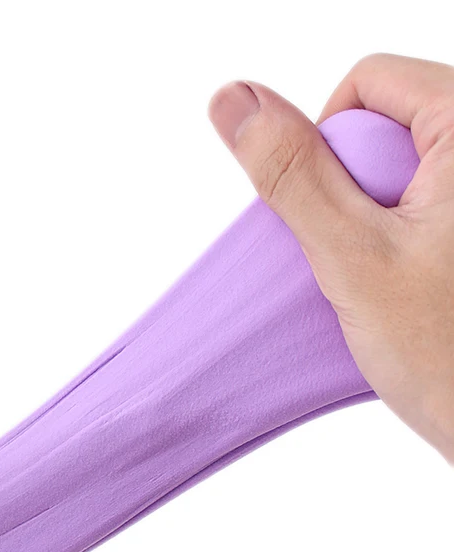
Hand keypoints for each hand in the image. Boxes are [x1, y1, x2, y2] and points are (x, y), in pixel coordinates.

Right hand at [208, 53, 453, 462]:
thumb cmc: (450, 354)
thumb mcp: (352, 255)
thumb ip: (291, 173)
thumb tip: (234, 101)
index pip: (370, 82)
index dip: (327, 145)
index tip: (339, 217)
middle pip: (385, 124)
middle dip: (350, 190)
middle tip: (370, 255)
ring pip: (398, 170)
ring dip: (369, 221)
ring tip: (392, 278)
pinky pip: (420, 204)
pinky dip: (394, 240)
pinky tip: (405, 288)